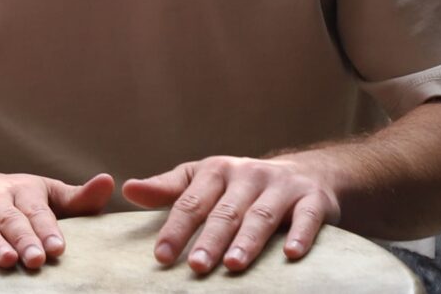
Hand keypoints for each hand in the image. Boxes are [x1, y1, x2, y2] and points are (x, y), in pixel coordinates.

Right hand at [0, 166, 112, 270]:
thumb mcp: (38, 192)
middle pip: (9, 219)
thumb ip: (75, 198)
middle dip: (24, 239)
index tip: (59, 248)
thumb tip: (110, 183)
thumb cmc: (2, 197)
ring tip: (7, 260)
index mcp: (19, 190)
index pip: (35, 209)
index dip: (47, 229)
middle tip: (37, 259)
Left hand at [126, 155, 340, 274]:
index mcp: (216, 172)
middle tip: (195, 267)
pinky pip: (306, 218)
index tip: (161, 257)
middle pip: (224, 213)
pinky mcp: (312, 200)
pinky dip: (299, 235)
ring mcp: (280, 187)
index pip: (190, 203)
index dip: (175, 230)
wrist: (306, 172)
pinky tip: (291, 255)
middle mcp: (247, 176)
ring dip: (247, 242)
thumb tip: (128, 189)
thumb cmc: (241, 184)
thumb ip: (168, 188)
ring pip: (261, 217)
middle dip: (209, 241)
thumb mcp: (203, 179)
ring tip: (233, 265)